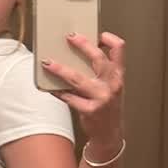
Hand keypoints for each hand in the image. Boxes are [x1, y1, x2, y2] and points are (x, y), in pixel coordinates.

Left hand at [42, 32, 125, 149]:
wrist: (109, 134)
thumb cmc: (108, 107)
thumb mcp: (111, 86)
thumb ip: (101, 71)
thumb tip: (80, 52)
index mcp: (118, 76)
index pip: (119, 50)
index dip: (109, 39)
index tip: (98, 34)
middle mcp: (112, 85)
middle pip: (98, 58)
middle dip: (83, 45)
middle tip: (69, 37)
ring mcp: (101, 98)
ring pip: (77, 78)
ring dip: (60, 69)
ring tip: (48, 63)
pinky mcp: (89, 110)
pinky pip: (69, 97)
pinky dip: (57, 91)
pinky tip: (49, 87)